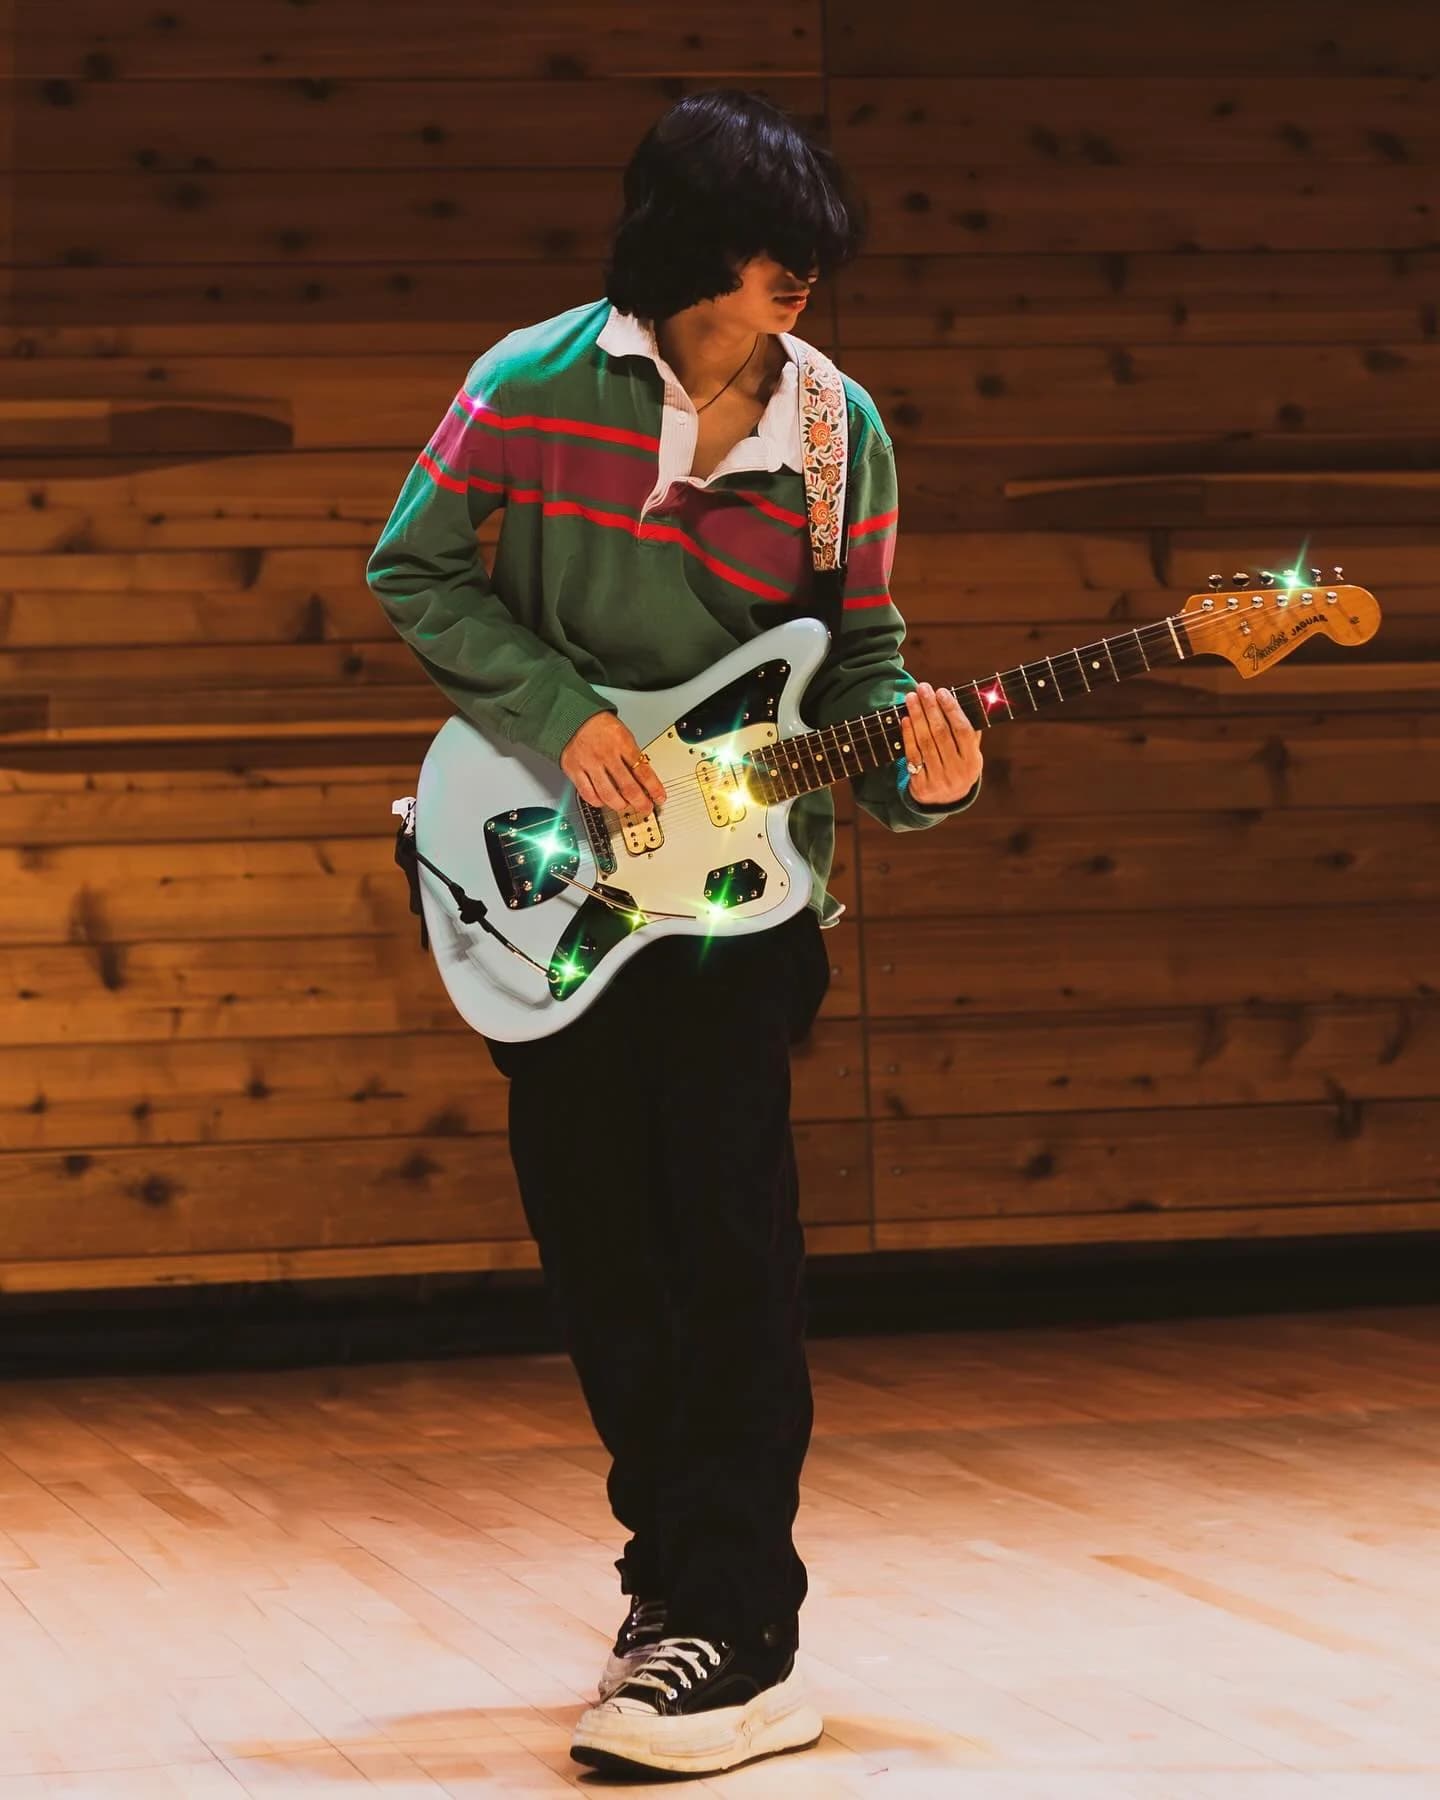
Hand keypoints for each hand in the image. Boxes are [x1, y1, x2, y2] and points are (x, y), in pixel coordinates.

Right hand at [560, 711, 666, 815]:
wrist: (572, 716)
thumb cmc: (599, 725)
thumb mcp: (623, 733)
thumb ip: (631, 755)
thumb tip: (644, 777)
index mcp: (622, 743)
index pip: (643, 771)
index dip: (654, 788)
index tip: (659, 797)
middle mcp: (606, 755)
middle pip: (628, 787)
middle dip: (640, 802)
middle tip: (645, 807)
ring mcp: (590, 763)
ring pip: (608, 794)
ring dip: (620, 805)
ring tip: (626, 806)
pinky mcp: (574, 770)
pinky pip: (588, 793)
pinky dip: (598, 801)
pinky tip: (603, 801)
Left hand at [900, 683, 982, 806]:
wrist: (945, 801)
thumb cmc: (958, 767)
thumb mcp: (970, 754)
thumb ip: (970, 732)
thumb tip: (971, 700)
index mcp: (973, 762)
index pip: (963, 731)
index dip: (952, 710)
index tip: (941, 692)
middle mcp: (957, 772)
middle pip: (941, 733)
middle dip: (931, 708)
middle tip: (923, 688)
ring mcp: (939, 779)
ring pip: (925, 742)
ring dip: (917, 717)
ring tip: (911, 698)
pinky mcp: (921, 785)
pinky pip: (913, 755)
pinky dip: (908, 736)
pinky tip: (905, 719)